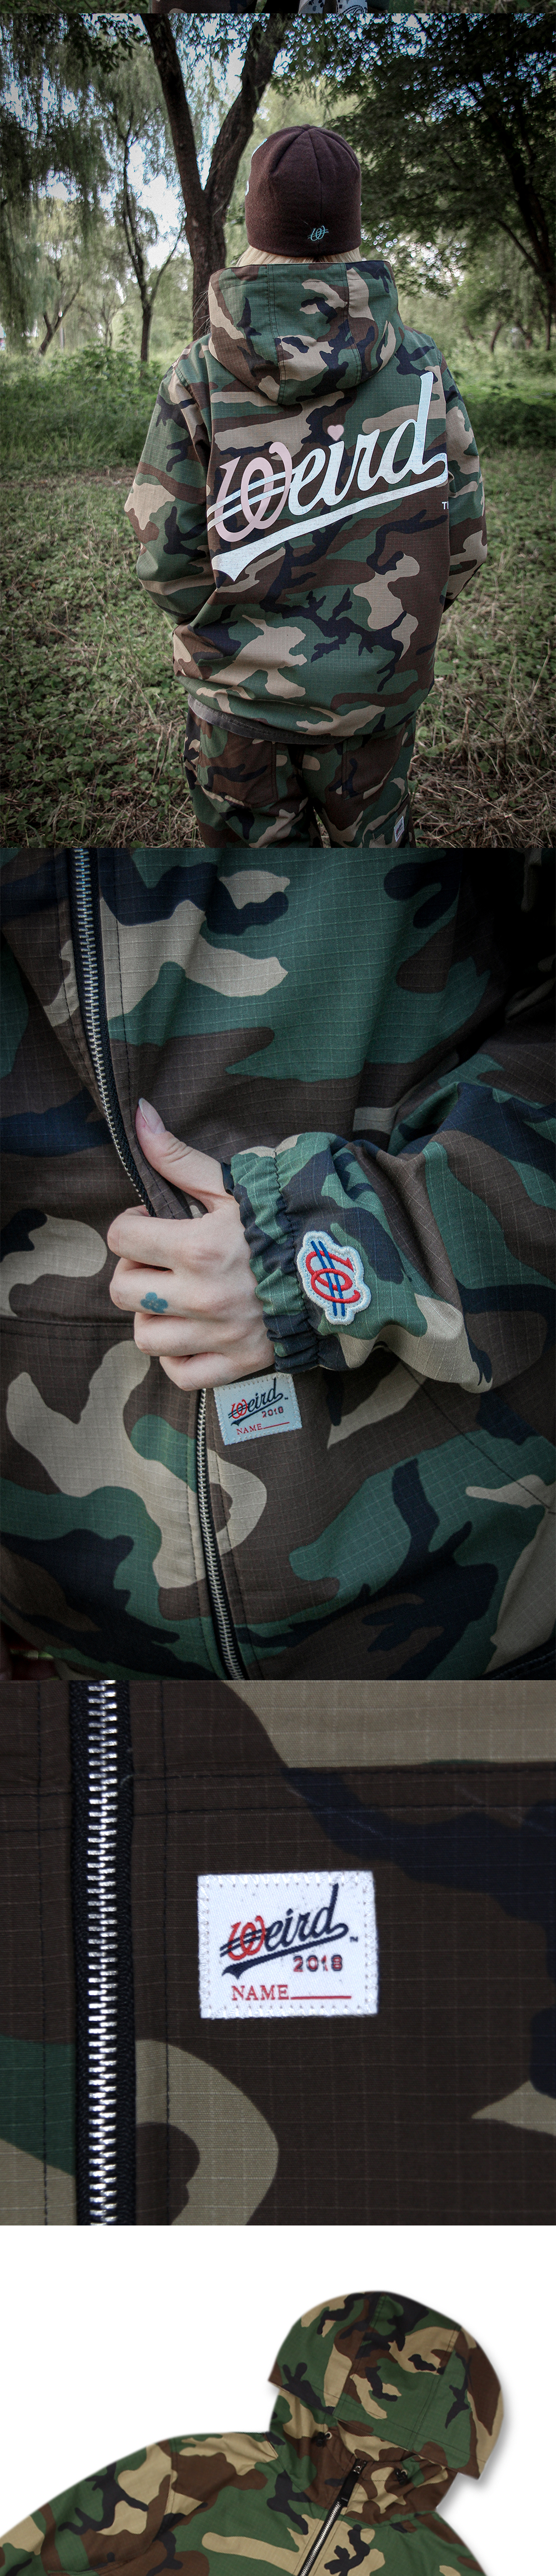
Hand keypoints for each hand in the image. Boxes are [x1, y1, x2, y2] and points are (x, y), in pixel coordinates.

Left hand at [106, 1100, 274, 1389]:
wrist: (349, 1263)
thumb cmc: (289, 1217)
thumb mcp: (235, 1183)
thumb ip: (180, 1158)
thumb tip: (139, 1116)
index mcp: (198, 1246)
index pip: (120, 1237)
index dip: (130, 1224)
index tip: (151, 1222)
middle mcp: (203, 1296)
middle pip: (123, 1290)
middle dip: (134, 1269)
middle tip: (161, 1260)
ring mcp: (220, 1334)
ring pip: (144, 1337)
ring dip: (151, 1315)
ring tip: (174, 1297)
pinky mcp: (239, 1363)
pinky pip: (181, 1375)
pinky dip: (176, 1358)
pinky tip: (189, 1333)